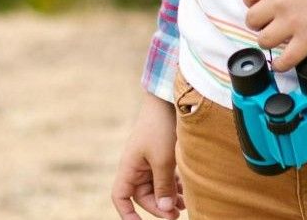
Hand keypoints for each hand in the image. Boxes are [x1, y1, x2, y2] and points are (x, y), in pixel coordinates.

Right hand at [110, 94, 185, 218]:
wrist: (168, 98)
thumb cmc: (160, 126)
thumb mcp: (163, 160)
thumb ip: (164, 187)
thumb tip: (165, 211)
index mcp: (129, 167)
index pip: (120, 197)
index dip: (127, 214)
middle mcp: (136, 166)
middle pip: (143, 196)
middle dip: (158, 208)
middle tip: (176, 215)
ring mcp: (149, 160)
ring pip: (156, 188)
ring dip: (168, 198)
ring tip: (185, 206)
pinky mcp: (161, 155)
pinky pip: (165, 177)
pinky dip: (174, 186)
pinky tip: (186, 192)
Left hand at [241, 0, 306, 71]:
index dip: (253, 1)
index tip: (262, 4)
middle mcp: (278, 1)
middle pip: (252, 20)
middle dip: (261, 23)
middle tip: (274, 22)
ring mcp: (291, 22)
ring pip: (263, 41)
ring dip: (270, 41)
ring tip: (281, 39)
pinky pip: (284, 60)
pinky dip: (281, 64)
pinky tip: (285, 62)